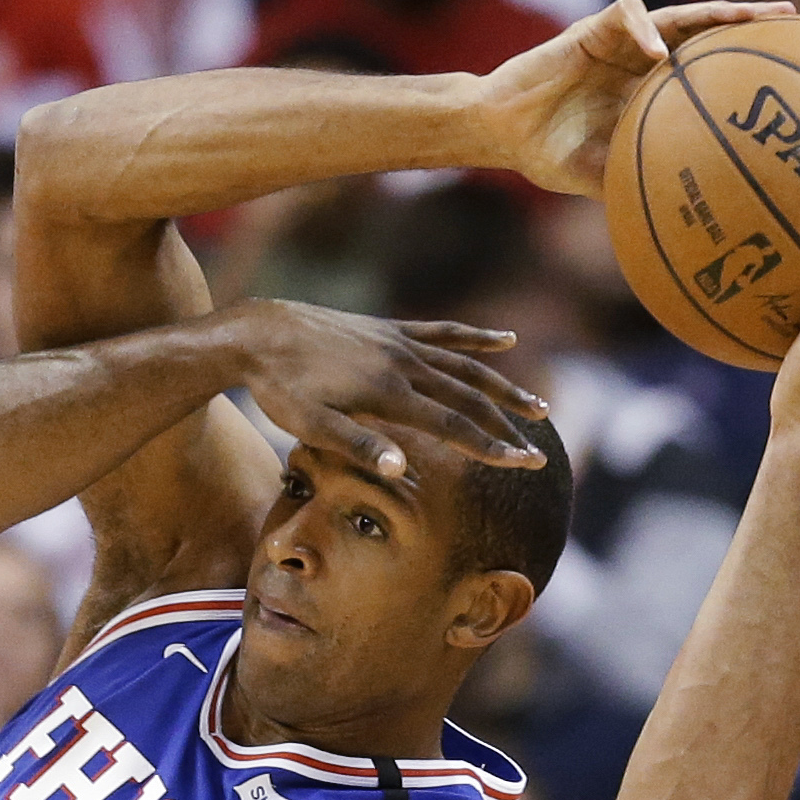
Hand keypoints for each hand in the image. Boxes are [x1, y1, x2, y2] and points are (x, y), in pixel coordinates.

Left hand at [225, 300, 549, 481]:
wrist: (259, 333)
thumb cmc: (279, 388)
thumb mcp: (308, 426)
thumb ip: (356, 447)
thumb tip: (401, 470)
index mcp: (389, 394)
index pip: (453, 425)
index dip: (491, 446)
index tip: (525, 462)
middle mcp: (404, 364)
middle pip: (469, 398)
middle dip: (508, 425)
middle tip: (541, 449)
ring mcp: (399, 342)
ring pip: (466, 366)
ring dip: (504, 387)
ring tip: (538, 405)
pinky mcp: (389, 329)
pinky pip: (443, 332)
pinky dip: (476, 339)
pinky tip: (505, 339)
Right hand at [477, 0, 795, 197]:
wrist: (499, 131)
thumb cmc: (544, 153)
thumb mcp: (598, 175)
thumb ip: (635, 183)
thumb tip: (675, 225)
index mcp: (648, 87)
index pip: (706, 66)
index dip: (741, 65)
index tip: (783, 73)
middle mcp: (642, 57)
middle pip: (706, 30)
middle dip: (747, 21)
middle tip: (791, 20)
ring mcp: (621, 41)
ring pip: (678, 14)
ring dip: (714, 12)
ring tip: (747, 17)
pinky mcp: (592, 30)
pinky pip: (629, 17)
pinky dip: (646, 30)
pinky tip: (659, 56)